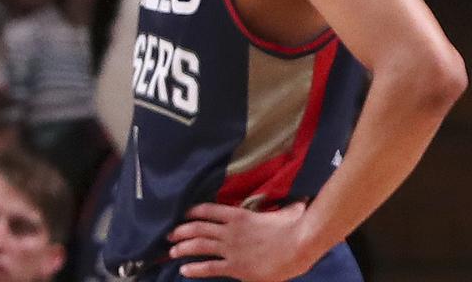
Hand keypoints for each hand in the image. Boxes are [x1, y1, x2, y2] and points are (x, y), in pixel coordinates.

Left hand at [168, 202, 320, 280]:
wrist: (299, 245)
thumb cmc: (297, 227)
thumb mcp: (291, 210)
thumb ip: (290, 206)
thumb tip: (302, 200)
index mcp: (241, 215)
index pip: (210, 210)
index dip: (194, 212)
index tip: (184, 214)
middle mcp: (231, 231)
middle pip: (198, 228)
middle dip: (181, 231)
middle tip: (170, 235)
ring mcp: (231, 249)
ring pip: (199, 246)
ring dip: (182, 248)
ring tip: (171, 252)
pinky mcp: (235, 266)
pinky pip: (208, 268)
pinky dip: (194, 269)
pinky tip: (184, 270)